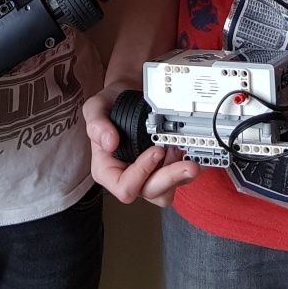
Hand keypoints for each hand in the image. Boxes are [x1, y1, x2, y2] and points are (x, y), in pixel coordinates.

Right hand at [82, 86, 197, 205]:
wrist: (127, 96)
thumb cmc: (110, 105)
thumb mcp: (96, 107)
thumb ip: (96, 125)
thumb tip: (109, 143)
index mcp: (107, 170)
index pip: (124, 187)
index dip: (142, 174)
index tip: (155, 151)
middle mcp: (128, 176)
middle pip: (150, 192)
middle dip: (171, 179)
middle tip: (188, 164)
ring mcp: (147, 175)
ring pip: (166, 192)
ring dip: (180, 175)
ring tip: (185, 152)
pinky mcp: (162, 169)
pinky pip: (178, 181)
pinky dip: (187, 170)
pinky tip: (191, 154)